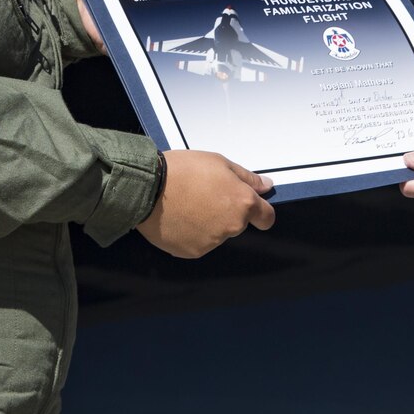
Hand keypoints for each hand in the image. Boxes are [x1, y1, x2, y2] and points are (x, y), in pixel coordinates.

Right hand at [138, 152, 275, 257]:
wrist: (147, 188)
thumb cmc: (182, 170)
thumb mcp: (219, 162)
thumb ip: (247, 178)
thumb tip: (265, 187)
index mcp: (242, 203)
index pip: (266, 218)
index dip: (260, 212)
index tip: (252, 207)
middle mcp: (231, 227)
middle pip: (237, 223)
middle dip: (226, 212)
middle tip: (204, 194)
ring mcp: (211, 242)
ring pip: (217, 234)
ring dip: (208, 223)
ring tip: (187, 204)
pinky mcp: (192, 251)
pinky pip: (198, 243)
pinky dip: (191, 233)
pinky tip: (178, 217)